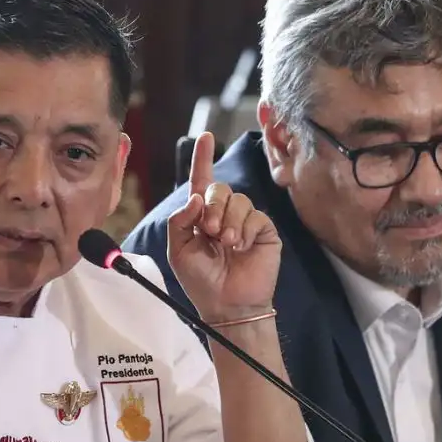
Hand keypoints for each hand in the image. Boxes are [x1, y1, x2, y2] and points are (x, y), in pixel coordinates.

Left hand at [164, 132, 281, 319]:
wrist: (227, 305)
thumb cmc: (201, 281)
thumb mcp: (178, 249)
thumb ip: (179, 220)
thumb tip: (195, 197)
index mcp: (201, 216)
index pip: (201, 181)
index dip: (203, 158)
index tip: (205, 137)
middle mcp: (223, 214)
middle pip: (219, 187)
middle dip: (212, 206)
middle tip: (209, 232)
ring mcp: (245, 221)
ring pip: (237, 199)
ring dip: (227, 221)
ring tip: (226, 244)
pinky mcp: (263, 230)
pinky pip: (254, 215)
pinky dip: (243, 230)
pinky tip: (240, 247)